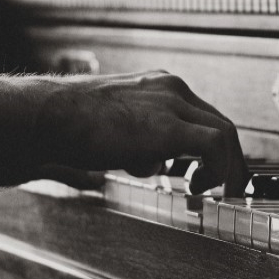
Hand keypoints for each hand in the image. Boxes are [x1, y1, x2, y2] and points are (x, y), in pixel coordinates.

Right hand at [31, 71, 247, 195]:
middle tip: (229, 185)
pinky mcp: (169, 126)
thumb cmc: (68, 125)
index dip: (212, 146)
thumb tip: (151, 166)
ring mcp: (171, 104)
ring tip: (221, 192)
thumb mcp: (114, 132)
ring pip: (225, 133)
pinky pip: (215, 145)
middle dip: (230, 157)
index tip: (212, 169)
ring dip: (229, 167)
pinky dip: (219, 169)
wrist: (48, 116)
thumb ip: (139, 145)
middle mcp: (169, 89)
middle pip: (219, 122)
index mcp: (156, 87)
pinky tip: (200, 187)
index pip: (201, 114)